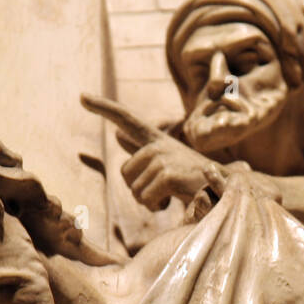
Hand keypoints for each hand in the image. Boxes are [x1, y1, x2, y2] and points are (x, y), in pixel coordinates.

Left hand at [82, 93, 223, 210]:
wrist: (222, 188)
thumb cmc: (191, 178)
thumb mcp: (164, 159)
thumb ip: (139, 147)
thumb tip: (117, 133)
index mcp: (155, 139)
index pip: (125, 118)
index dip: (103, 107)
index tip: (82, 96)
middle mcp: (156, 144)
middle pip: (124, 173)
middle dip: (139, 190)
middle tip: (163, 190)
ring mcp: (162, 157)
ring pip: (134, 190)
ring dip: (149, 200)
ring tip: (171, 194)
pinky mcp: (167, 174)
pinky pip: (146, 198)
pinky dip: (156, 206)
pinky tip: (173, 199)